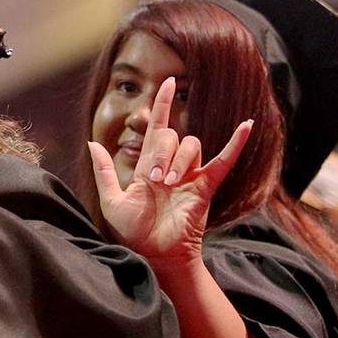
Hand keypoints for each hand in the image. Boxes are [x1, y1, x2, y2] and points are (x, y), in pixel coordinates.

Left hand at [87, 77, 251, 265]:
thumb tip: (91, 142)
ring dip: (178, 161)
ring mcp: (191, 176)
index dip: (162, 105)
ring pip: (191, 147)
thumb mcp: (112, 200)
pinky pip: (223, 161)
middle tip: (155, 180)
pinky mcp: (205, 188)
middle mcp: (172, 167)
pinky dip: (235, 144)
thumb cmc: (134, 232)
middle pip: (172, 137)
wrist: (155, 254)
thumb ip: (104, 171)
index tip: (167, 83)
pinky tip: (246, 125)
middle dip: (161, 153)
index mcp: (150, 166)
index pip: (158, 128)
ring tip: (168, 184)